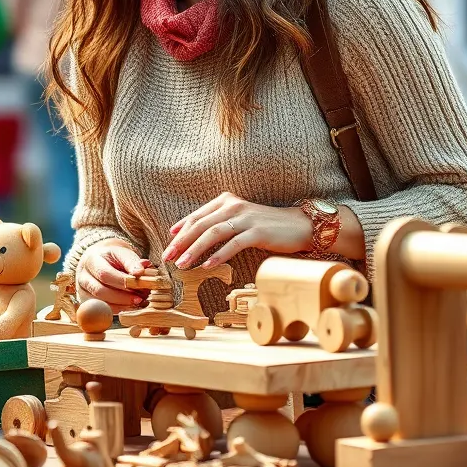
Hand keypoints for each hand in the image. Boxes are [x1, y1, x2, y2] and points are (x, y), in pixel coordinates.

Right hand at [76, 240, 152, 308]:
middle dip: (122, 296)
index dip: (122, 280)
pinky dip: (116, 310)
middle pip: (100, 290)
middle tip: (140, 298)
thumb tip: (141, 269)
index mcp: (92, 259)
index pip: (105, 273)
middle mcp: (84, 274)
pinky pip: (99, 310)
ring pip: (99, 302)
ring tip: (136, 303)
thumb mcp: (122, 255)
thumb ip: (132, 261)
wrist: (99, 262)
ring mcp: (82, 289)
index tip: (139, 284)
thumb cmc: (113, 259)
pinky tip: (129, 307)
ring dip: (120, 304)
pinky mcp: (85, 301)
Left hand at [163, 192, 311, 268]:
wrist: (299, 225)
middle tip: (168, 257)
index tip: (168, 244)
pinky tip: (208, 265)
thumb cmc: (265, 225)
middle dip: (182, 242)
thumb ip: (216, 222)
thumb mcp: (238, 220)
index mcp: (226, 201)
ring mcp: (246, 218)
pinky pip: (234, 244)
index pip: (197, 216)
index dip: (180, 230)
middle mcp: (233, 206)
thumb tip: (187, 234)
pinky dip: (219, 255)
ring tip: (182, 264)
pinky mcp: (258, 232)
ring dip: (195, 249)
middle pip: (201, 224)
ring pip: (213, 233)